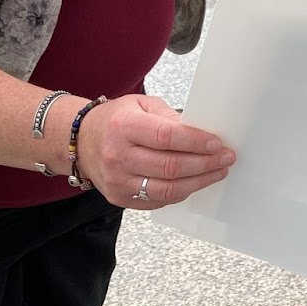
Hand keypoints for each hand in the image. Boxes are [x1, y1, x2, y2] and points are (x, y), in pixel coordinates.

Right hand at [82, 94, 234, 208]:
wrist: (81, 141)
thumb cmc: (115, 120)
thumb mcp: (141, 105)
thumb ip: (170, 117)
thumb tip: (200, 132)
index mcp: (124, 127)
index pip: (166, 137)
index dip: (196, 142)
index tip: (217, 143)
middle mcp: (118, 155)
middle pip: (170, 167)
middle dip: (205, 164)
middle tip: (225, 158)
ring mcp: (118, 180)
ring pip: (167, 189)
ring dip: (198, 182)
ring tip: (217, 172)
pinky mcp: (120, 198)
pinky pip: (158, 200)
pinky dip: (180, 192)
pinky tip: (194, 182)